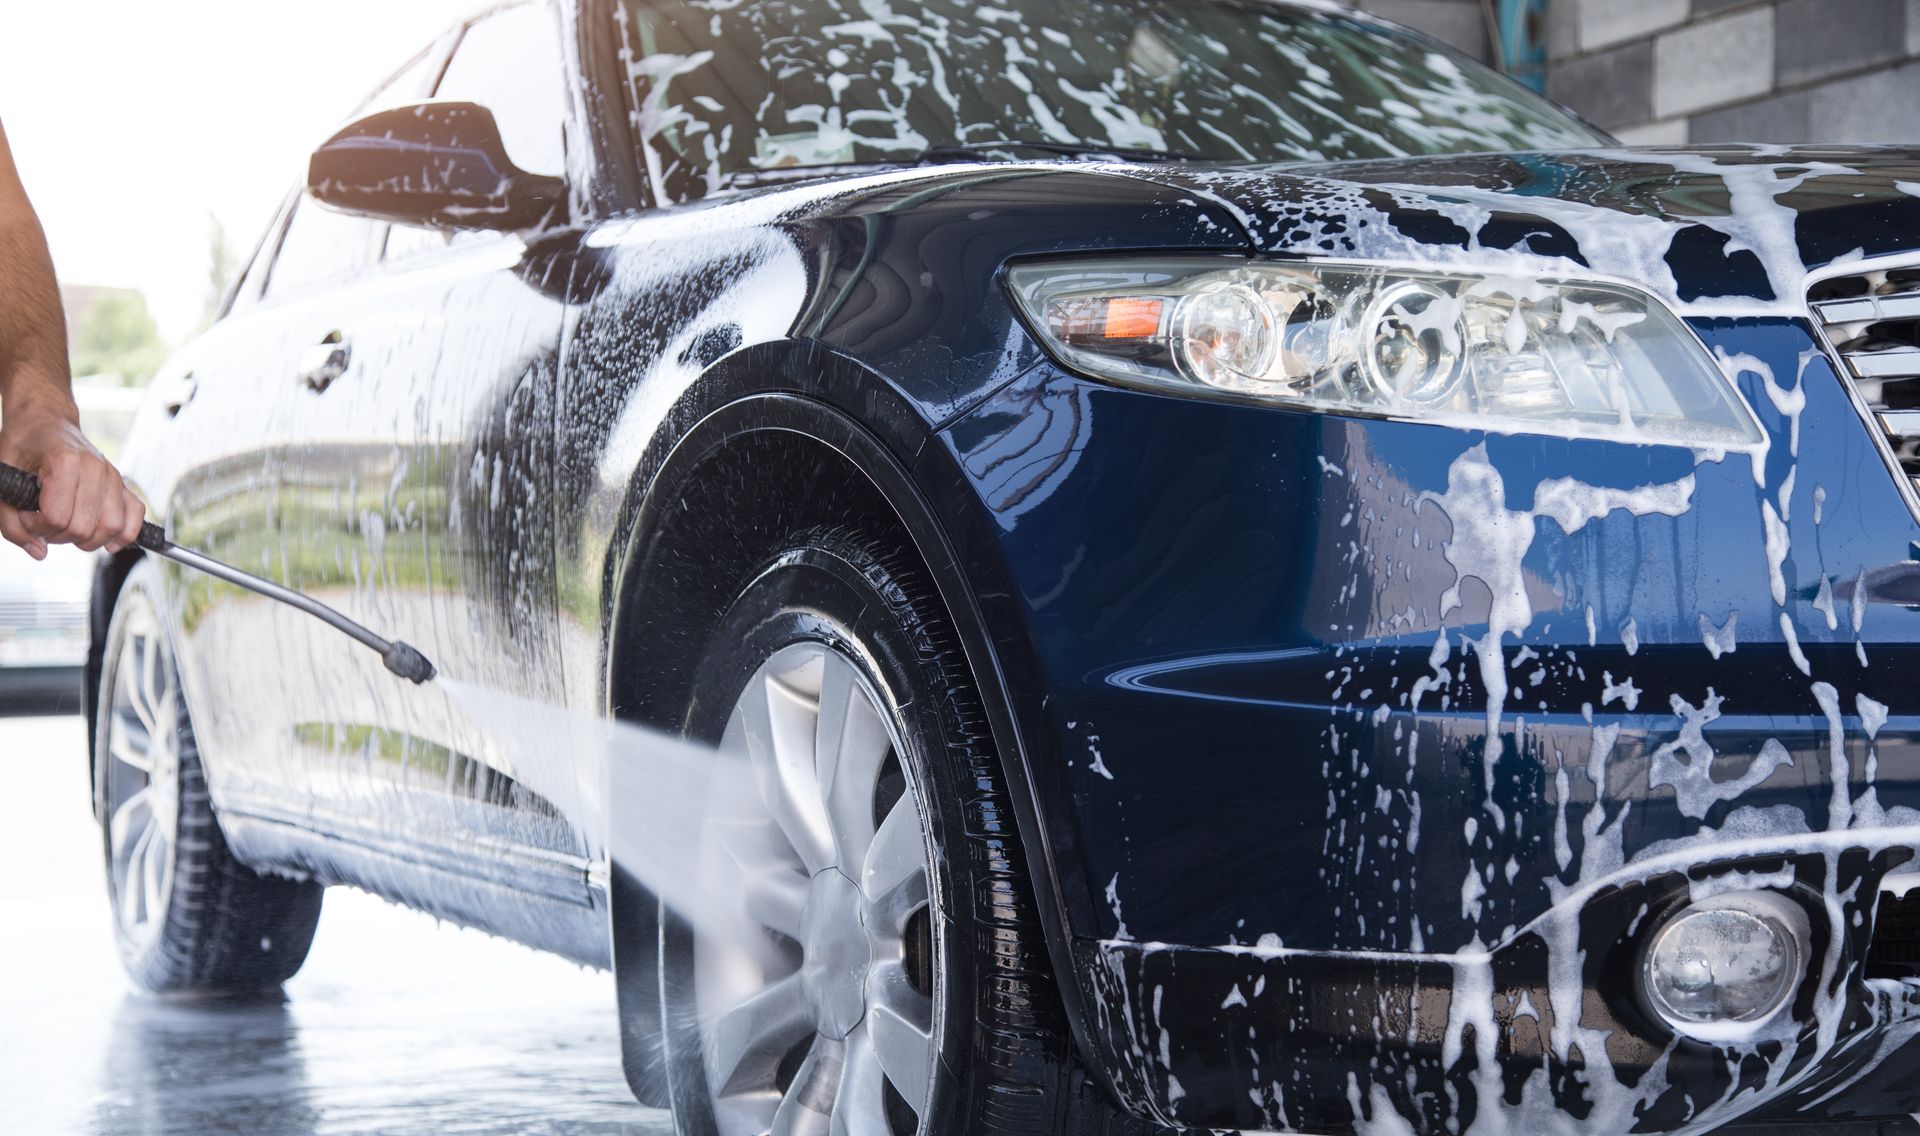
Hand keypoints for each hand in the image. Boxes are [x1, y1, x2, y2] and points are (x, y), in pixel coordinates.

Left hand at [0, 388, 144, 557]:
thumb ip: (12, 522)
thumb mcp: (4, 480)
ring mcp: (112, 475)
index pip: (56, 517)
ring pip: (111, 527)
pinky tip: (109, 542)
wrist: (44, 420)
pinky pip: (135, 515)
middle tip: (44, 525)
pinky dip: (126, 534)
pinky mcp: (122, 483)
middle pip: (83, 527)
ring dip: (88, 540)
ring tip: (70, 531)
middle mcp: (95, 467)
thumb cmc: (23, 446)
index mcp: (64, 462)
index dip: (36, 527)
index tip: (26, 517)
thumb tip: (39, 552)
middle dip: (58, 536)